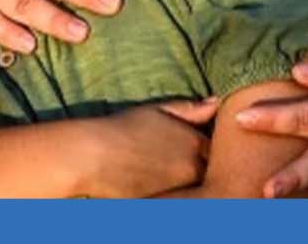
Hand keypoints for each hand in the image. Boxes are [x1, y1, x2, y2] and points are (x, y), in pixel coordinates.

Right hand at [81, 97, 218, 197]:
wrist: (91, 156)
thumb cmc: (122, 128)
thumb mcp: (156, 110)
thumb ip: (189, 109)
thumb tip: (216, 102)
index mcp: (195, 143)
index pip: (215, 151)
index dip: (204, 148)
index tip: (188, 145)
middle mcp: (193, 169)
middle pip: (207, 171)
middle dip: (197, 167)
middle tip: (171, 160)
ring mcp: (179, 190)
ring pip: (193, 188)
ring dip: (184, 181)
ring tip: (159, 170)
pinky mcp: (165, 204)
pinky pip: (178, 200)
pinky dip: (173, 194)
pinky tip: (153, 183)